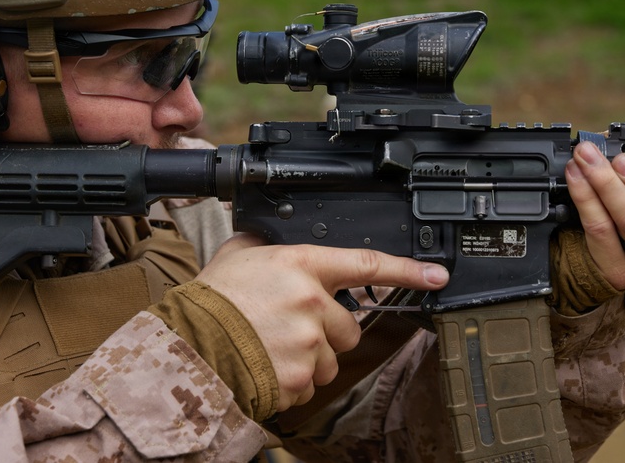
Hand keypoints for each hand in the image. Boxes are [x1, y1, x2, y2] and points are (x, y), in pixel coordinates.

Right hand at [195, 234, 448, 410]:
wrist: (189, 345)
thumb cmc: (212, 300)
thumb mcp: (241, 253)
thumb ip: (270, 245)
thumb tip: (279, 240)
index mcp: (302, 265)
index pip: (367, 265)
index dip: (407, 270)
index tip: (436, 276)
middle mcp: (312, 302)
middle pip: (349, 325)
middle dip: (327, 330)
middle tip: (291, 327)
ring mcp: (309, 343)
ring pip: (331, 359)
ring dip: (311, 358)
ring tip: (272, 347)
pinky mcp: (301, 378)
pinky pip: (311, 384)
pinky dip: (293, 380)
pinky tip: (267, 365)